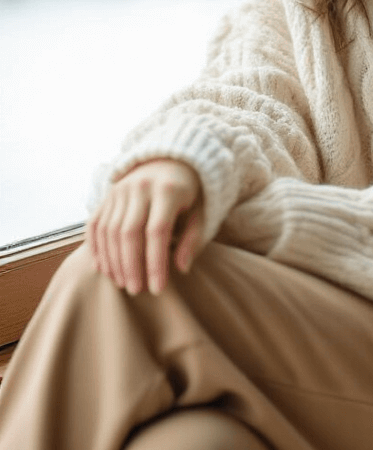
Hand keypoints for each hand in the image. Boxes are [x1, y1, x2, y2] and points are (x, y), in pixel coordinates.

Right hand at [86, 158, 204, 295]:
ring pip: (109, 230)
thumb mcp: (199, 211)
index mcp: (167, 190)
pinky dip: (95, 247)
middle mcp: (139, 187)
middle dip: (131, 265)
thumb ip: (192, 238)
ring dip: (113, 261)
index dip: (155, 263)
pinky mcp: (107, 195)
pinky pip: (95, 223)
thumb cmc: (188, 192)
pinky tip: (103, 268)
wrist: (169, 158)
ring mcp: (120, 190)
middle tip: (136, 290)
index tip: (157, 289)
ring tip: (122, 283)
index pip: (157, 232)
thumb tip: (181, 268)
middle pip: (129, 232)